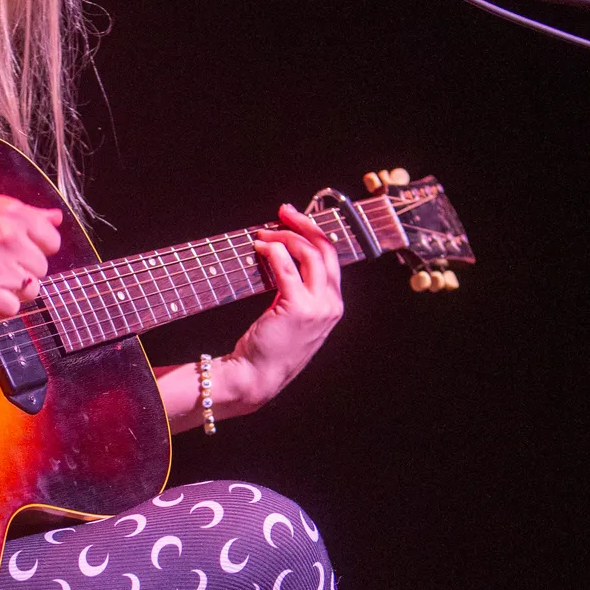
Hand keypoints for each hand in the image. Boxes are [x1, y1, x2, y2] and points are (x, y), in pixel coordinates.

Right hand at [0, 194, 61, 316]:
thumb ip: (24, 215)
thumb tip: (56, 218)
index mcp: (12, 213)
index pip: (52, 241)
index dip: (34, 251)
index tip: (15, 253)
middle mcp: (9, 236)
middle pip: (41, 270)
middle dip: (21, 273)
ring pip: (30, 292)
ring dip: (10, 292)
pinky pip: (11, 309)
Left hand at [222, 204, 343, 409]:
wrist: (256, 378)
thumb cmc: (267, 349)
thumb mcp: (290, 316)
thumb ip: (294, 289)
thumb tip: (280, 254)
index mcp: (333, 306)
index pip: (332, 259)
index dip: (314, 234)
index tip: (294, 220)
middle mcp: (332, 305)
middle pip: (326, 250)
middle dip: (305, 225)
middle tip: (284, 211)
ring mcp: (319, 308)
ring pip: (309, 255)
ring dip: (285, 237)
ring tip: (263, 233)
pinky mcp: (299, 308)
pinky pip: (288, 268)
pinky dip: (274, 252)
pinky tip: (260, 247)